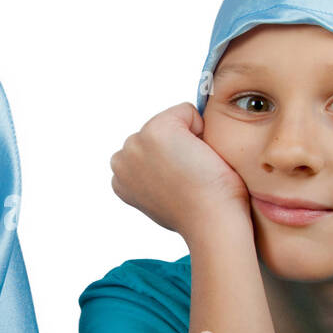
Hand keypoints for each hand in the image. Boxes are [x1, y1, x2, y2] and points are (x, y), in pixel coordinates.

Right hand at [109, 102, 250, 241]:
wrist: (212, 222)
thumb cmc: (199, 214)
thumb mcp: (165, 197)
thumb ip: (154, 176)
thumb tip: (166, 164)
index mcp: (120, 177)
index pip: (150, 148)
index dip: (173, 161)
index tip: (180, 185)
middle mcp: (121, 159)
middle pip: (159, 132)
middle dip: (178, 147)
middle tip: (189, 178)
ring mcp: (136, 143)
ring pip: (172, 122)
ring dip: (187, 139)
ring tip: (194, 169)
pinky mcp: (157, 131)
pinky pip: (187, 111)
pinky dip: (201, 128)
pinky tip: (201, 157)